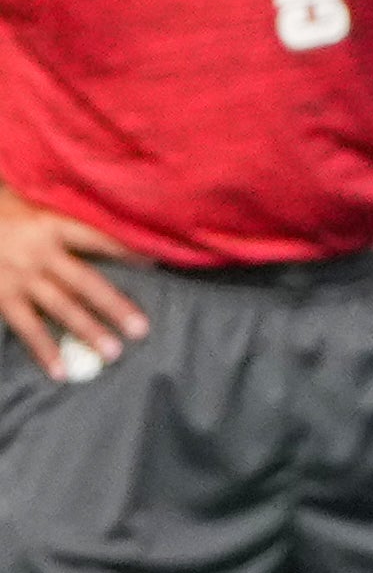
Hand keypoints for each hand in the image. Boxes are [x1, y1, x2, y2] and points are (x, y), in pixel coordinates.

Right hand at [0, 192, 146, 377]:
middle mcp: (39, 254)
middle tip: (141, 329)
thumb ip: (65, 215)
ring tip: (113, 352)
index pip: (98, 239)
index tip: (156, 264)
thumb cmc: (3, 210)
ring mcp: (20, 278)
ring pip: (60, 307)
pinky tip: (60, 371)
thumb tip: (114, 223)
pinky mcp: (1, 297)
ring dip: (87, 331)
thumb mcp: (33, 201)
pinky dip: (43, 350)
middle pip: (84, 281)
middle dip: (114, 306)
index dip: (127, 251)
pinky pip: (26, 327)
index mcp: (51, 225)